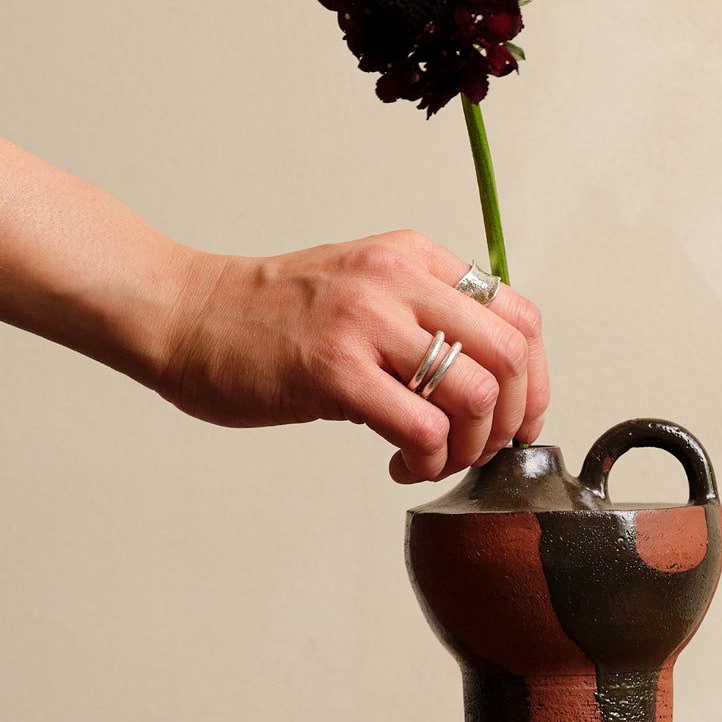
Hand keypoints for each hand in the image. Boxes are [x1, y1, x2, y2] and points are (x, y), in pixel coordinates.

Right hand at [156, 230, 549, 481]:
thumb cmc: (269, 317)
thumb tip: (487, 383)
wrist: (186, 316)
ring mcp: (366, 321)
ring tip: (433, 459)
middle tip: (477, 449)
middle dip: (509, 421)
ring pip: (476, 392)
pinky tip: (400, 465)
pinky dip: (427, 460)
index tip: (516, 420)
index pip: (519, 315)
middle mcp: (398, 279)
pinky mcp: (334, 369)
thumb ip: (422, 318)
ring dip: (468, 447)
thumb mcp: (362, 289)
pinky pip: (422, 425)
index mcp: (413, 257)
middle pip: (510, 355)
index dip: (534, 380)